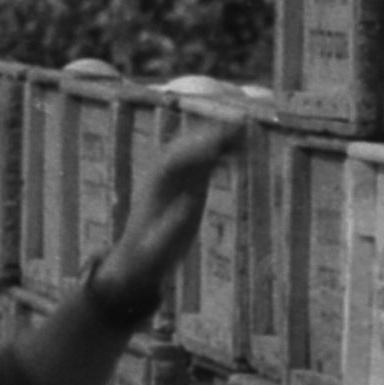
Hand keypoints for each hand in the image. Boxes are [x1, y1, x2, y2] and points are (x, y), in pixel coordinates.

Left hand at [106, 105, 251, 301]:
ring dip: (217, 137)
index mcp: (154, 188)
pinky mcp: (188, 182)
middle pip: (186, 147)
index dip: (193, 152)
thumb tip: (187, 203)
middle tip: (234, 127)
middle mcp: (163, 175)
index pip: (173, 161)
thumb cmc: (149, 255)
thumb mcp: (158, 247)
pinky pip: (205, 161)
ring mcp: (176, 177)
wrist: (140, 257)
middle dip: (209, 135)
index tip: (215, 148)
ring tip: (243, 128)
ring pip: (196, 149)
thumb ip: (171, 227)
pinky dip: (222, 152)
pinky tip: (241, 147)